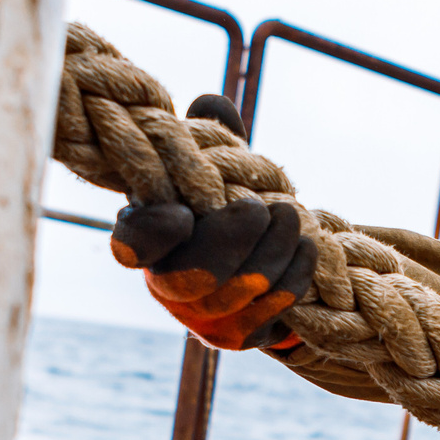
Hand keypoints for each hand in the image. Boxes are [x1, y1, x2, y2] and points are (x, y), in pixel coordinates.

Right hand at [108, 94, 318, 349]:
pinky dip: (296, 269)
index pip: (133, 244)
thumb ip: (211, 135)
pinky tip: (306, 244)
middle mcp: (163, 285)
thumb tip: (214, 102)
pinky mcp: (238, 337)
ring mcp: (200, 318)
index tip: (184, 213)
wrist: (251, 263)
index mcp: (145, 236)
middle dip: (238, 235)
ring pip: (243, 289)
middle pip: (196, 275)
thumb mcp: (212, 166)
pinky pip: (273, 306)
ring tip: (291, 215)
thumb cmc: (222, 203)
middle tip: (263, 207)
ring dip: (277, 245)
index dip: (155, 233)